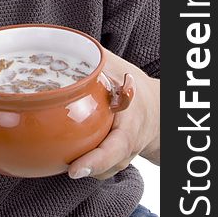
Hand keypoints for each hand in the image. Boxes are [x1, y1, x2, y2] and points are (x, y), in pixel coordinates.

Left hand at [68, 49, 159, 179]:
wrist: (158, 109)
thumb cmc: (134, 87)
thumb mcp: (117, 68)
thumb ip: (92, 60)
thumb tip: (59, 45)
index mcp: (129, 126)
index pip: (114, 150)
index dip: (94, 161)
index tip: (74, 169)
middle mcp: (126, 147)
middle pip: (105, 167)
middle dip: (85, 168)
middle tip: (65, 166)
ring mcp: (121, 158)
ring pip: (100, 171)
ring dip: (83, 166)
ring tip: (64, 158)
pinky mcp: (114, 161)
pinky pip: (98, 168)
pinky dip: (84, 163)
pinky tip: (68, 153)